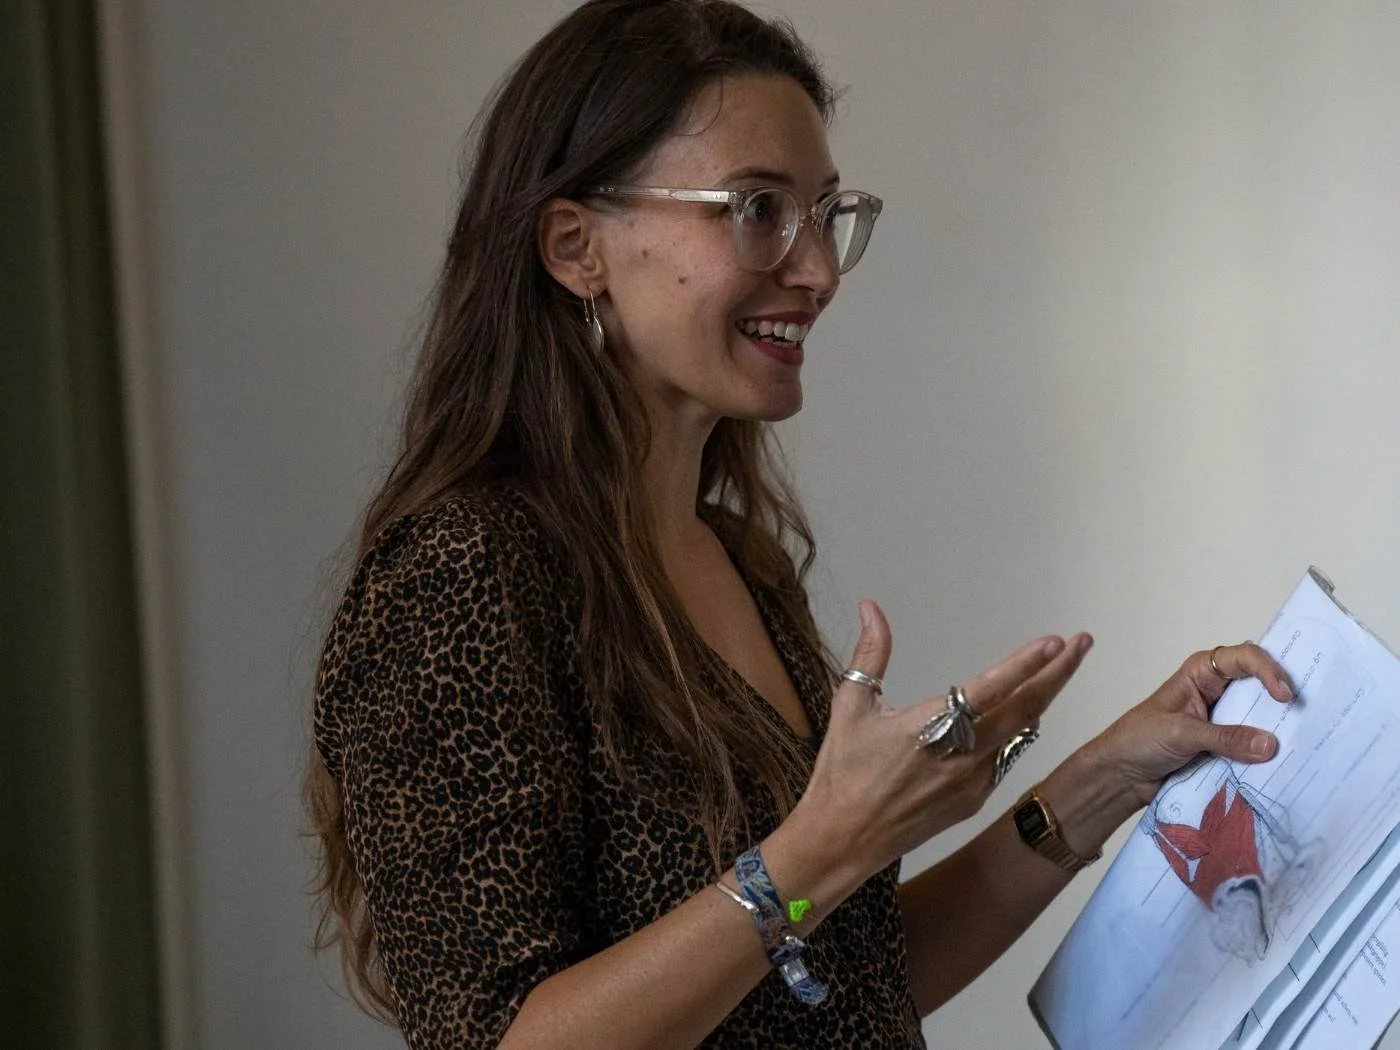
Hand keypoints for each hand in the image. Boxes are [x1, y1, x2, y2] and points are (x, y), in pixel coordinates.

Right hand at [795, 600, 1093, 878]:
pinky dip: (1013, 732)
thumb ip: (871, 654)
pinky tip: (1017, 716)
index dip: (1027, 663)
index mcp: (932, 726)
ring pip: (1020, 735)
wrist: (843, 839)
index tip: (1057, 641)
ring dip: (1040, 701)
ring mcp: (974, 782)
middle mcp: (963, 755)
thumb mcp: (850, 705)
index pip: (992, 688)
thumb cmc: (842, 770)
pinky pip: (1003, 758)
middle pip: (1026, 709)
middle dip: (1058, 674)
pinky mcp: (974, 801)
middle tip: (1082, 644)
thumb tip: (870, 609)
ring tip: (1057, 672)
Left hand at [1083, 642, 1294, 811]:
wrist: (1121, 774)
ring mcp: (1223, 718)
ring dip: (1280, 725)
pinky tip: (1292, 760)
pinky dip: (1270, 750)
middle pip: (1259, 684)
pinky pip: (1254, 743)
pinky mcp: (1226, 745)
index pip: (1244, 658)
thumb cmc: (1139, 740)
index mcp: (1201, 673)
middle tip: (1314, 710)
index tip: (1285, 696)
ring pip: (1261, 715)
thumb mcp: (1181, 734)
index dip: (1268, 670)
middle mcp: (1217, 690)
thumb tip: (1272, 744)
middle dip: (1284, 695)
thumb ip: (1225, 738)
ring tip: (1311, 737)